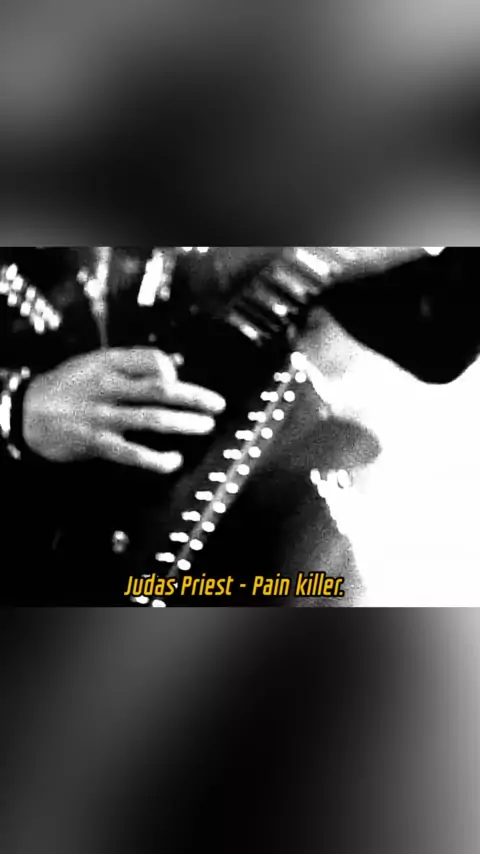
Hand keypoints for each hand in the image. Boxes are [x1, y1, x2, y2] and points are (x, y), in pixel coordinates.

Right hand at [23, 347, 225, 472]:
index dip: (172, 368)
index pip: (150, 358)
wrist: (23, 412)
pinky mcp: (95, 442)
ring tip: (205, 426)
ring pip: (151, 419)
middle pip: (159, 389)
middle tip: (217, 405)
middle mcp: (107, 386)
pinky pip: (131, 452)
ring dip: (183, 424)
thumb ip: (131, 364)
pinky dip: (155, 459)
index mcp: (107, 363)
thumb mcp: (93, 363)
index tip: (183, 380)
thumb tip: (174, 364)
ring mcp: (101, 415)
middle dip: (194, 397)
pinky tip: (173, 461)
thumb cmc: (64, 387)